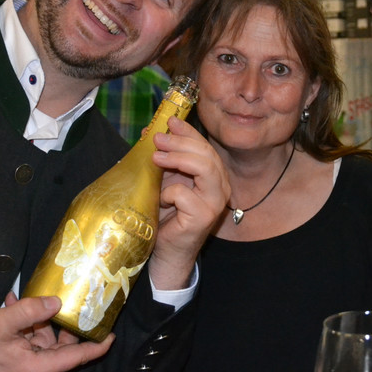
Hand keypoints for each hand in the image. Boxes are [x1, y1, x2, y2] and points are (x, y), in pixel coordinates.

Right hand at [0, 295, 113, 371]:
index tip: (111, 334)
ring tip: (21, 301)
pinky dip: (24, 331)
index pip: (77, 358)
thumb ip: (32, 310)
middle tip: (64, 302)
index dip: (97, 346)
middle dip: (60, 325)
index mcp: (38, 370)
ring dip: (36, 324)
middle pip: (60, 351)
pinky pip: (28, 349)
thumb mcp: (4, 321)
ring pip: (42, 347)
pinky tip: (12, 308)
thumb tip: (57, 303)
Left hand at [149, 116, 229, 289]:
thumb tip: (150, 131)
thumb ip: (163, 157)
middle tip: (157, 139)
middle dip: (181, 142)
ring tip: (156, 157)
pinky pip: (185, 195)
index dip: (188, 132)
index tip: (169, 121)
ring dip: (178, 158)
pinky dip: (170, 193)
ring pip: (205, 168)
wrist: (165, 250)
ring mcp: (215, 202)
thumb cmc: (166, 214)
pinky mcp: (204, 217)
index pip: (205, 146)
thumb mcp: (164, 179)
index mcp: (214, 175)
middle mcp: (221, 187)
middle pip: (206, 154)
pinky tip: (163, 200)